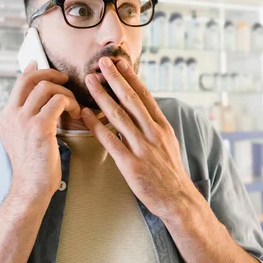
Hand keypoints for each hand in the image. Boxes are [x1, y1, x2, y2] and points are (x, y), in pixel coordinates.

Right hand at [0, 61, 80, 200]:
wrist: (31, 187)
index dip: (32, 70)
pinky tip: (74, 113)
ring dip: (64, 93)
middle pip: (29, 79)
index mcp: (5, 117)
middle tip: (64, 79)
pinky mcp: (38, 127)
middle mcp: (11, 115)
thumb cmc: (34, 164)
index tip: (40, 63)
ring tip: (72, 106)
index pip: (18, 83)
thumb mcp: (23, 136)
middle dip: (50, 74)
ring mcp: (23, 120)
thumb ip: (26, 116)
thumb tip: (35, 94)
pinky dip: (70, 103)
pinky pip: (58, 101)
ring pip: (46, 88)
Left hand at [81, 56, 195, 220]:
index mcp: (161, 126)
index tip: (120, 63)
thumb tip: (141, 108)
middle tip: (102, 62)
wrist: (178, 199)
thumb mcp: (167, 142)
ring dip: (102, 96)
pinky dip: (96, 126)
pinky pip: (110, 141)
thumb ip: (153, 125)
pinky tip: (85, 114)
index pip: (145, 96)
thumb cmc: (169, 171)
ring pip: (118, 116)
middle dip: (115, 79)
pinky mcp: (131, 164)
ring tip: (89, 81)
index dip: (131, 78)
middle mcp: (152, 133)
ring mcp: (142, 148)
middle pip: (131, 100)